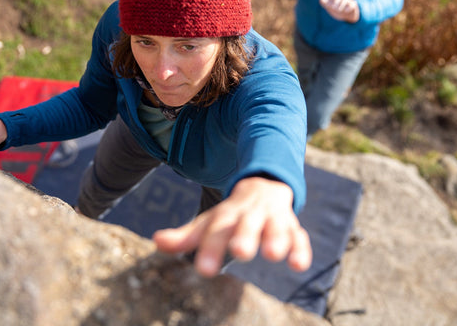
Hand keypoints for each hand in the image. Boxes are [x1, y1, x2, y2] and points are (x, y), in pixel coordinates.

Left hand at [152, 177, 312, 277]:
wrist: (262, 186)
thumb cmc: (230, 215)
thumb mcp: (207, 223)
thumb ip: (185, 236)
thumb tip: (156, 241)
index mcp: (227, 216)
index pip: (216, 231)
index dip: (210, 249)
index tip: (204, 270)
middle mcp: (249, 215)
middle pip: (247, 225)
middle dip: (245, 237)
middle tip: (240, 253)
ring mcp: (272, 219)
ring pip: (276, 227)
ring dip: (275, 238)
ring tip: (273, 254)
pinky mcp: (292, 227)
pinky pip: (298, 236)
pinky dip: (300, 249)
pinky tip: (299, 265)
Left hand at [320, 0, 359, 22]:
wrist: (348, 16)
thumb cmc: (338, 11)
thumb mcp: (330, 8)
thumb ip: (325, 4)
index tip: (328, 6)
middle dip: (335, 1)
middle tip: (333, 8)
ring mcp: (348, 0)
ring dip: (341, 5)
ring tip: (339, 10)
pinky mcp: (353, 5)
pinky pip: (352, 5)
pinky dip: (348, 8)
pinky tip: (345, 11)